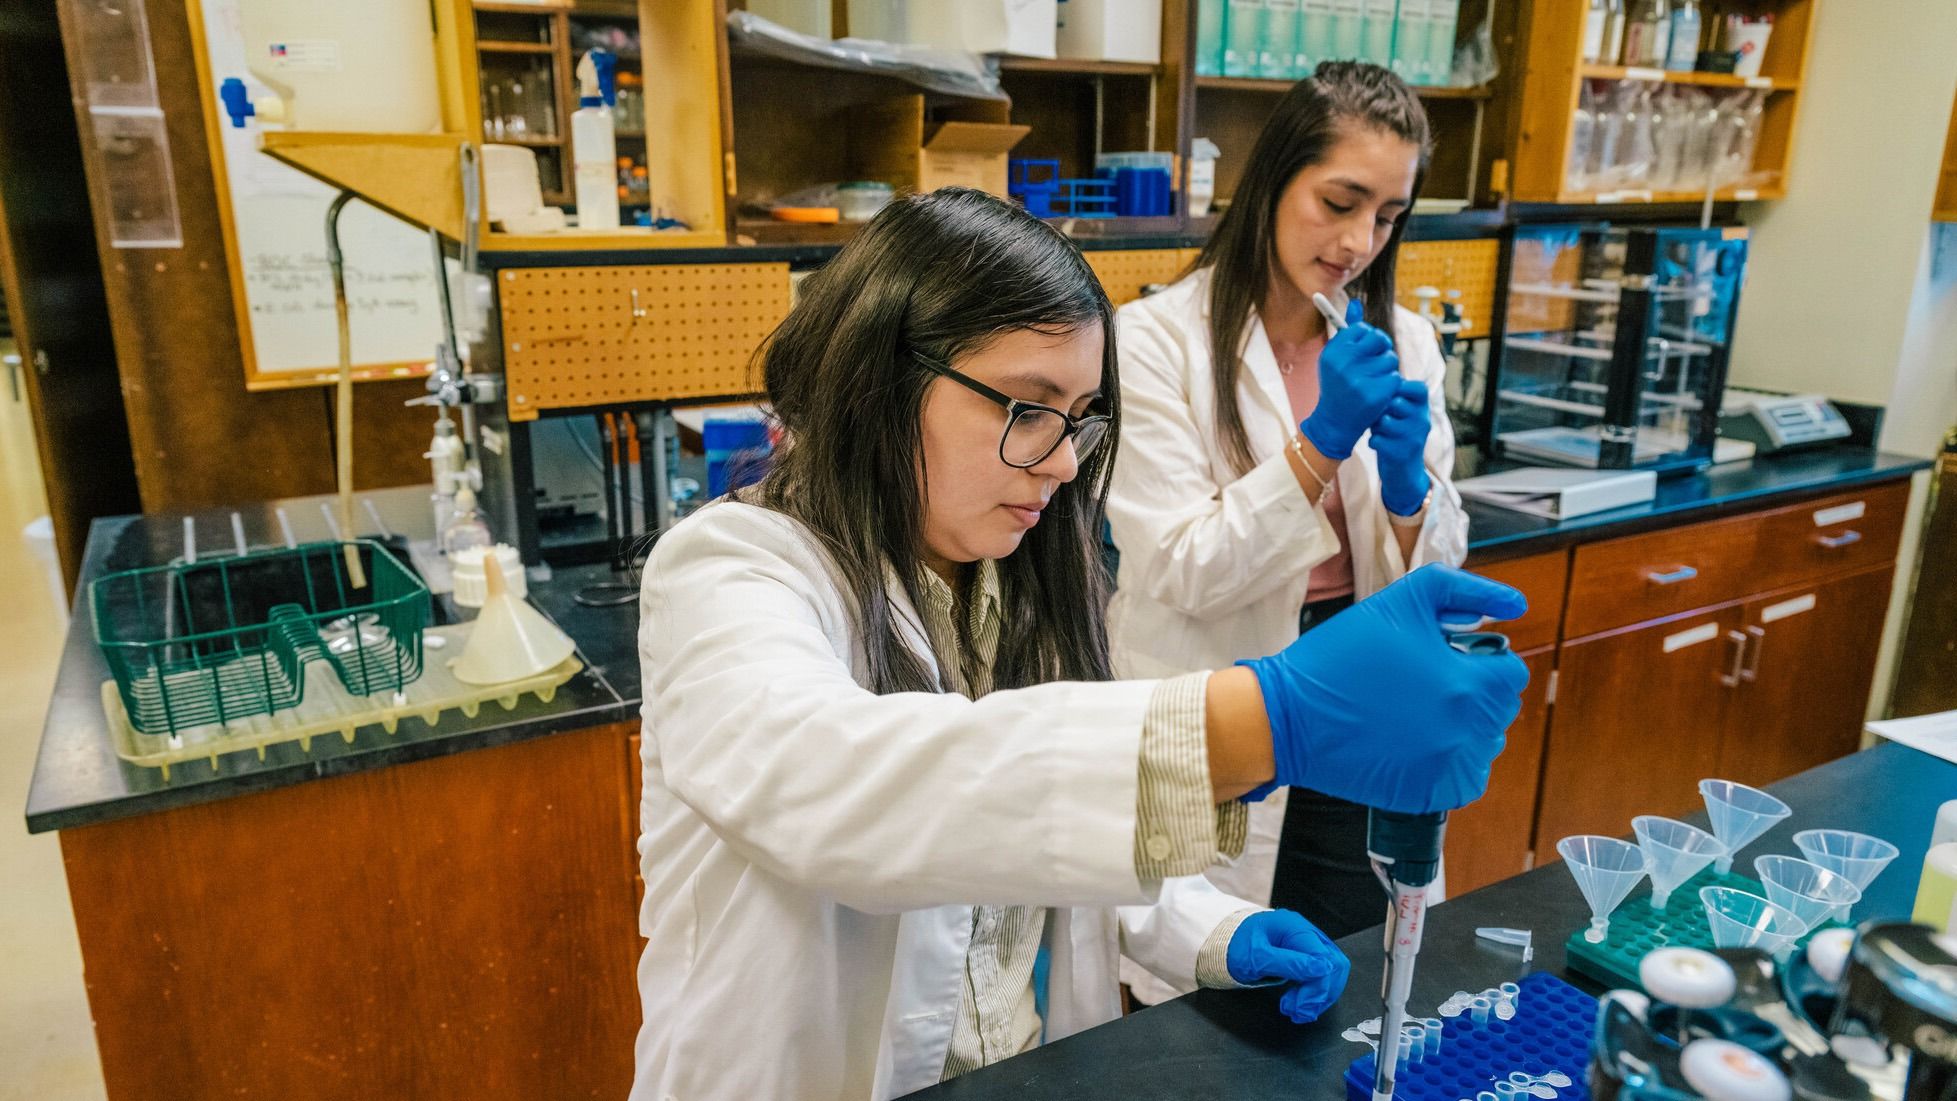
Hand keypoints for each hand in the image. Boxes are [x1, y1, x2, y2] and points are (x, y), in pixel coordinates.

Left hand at [1227, 909, 1350, 1023]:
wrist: (1220, 944)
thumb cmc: (1234, 947)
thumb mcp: (1257, 958)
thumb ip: (1290, 963)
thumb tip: (1323, 969)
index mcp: (1295, 928)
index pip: (1324, 960)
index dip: (1318, 988)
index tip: (1301, 1007)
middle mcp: (1306, 933)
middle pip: (1334, 965)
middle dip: (1320, 994)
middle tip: (1299, 1012)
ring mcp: (1306, 944)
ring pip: (1330, 972)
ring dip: (1318, 997)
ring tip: (1295, 1011)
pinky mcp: (1304, 956)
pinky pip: (1320, 975)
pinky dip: (1313, 994)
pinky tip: (1298, 1004)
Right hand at [1237, 565, 1530, 813]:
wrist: (1289, 715)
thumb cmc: (1341, 654)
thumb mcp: (1402, 600)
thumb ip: (1465, 591)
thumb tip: (1517, 605)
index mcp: (1464, 684)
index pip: (1511, 674)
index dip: (1484, 662)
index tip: (1451, 659)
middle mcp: (1464, 730)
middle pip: (1501, 710)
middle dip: (1475, 692)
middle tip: (1429, 684)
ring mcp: (1446, 768)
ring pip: (1485, 745)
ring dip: (1465, 727)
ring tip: (1421, 714)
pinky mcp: (1427, 795)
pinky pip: (1466, 781)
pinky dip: (1451, 765)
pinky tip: (1419, 746)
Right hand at [1300, 299, 1400, 460]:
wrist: (1334, 421)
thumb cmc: (1337, 385)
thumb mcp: (1337, 357)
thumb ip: (1348, 330)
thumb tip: (1356, 302)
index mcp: (1333, 352)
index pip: (1361, 328)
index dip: (1367, 338)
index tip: (1365, 349)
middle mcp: (1344, 363)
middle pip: (1379, 339)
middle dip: (1381, 348)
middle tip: (1375, 361)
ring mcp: (1360, 379)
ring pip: (1390, 359)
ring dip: (1386, 369)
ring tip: (1373, 380)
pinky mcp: (1376, 394)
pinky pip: (1395, 377)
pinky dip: (1390, 385)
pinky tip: (1379, 392)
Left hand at [1370, 378, 1432, 516]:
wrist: (1404, 470)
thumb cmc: (1397, 432)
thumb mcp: (1400, 411)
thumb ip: (1393, 395)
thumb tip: (1375, 374)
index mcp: (1423, 406)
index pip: (1415, 387)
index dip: (1397, 390)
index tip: (1390, 400)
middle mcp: (1423, 420)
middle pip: (1394, 402)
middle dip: (1381, 409)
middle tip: (1380, 418)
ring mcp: (1414, 437)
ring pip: (1384, 421)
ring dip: (1375, 426)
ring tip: (1379, 430)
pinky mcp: (1401, 453)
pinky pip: (1377, 439)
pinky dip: (1373, 441)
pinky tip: (1377, 444)